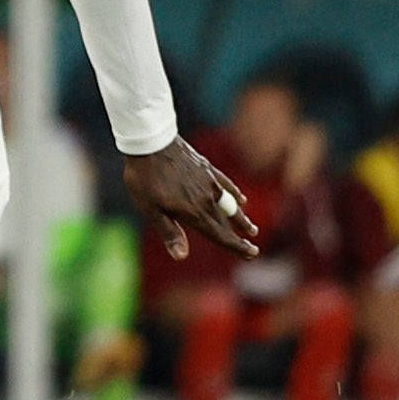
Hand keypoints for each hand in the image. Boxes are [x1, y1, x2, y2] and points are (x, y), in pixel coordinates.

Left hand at [125, 140, 262, 262]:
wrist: (150, 143)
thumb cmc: (145, 178)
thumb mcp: (151, 209)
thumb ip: (169, 232)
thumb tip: (181, 256)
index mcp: (193, 212)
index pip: (220, 235)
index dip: (236, 246)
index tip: (251, 254)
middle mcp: (206, 199)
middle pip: (227, 222)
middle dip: (239, 237)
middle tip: (253, 249)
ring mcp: (209, 182)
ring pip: (230, 205)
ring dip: (240, 218)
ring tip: (250, 228)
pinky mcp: (207, 169)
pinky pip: (226, 185)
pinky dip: (235, 194)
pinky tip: (241, 199)